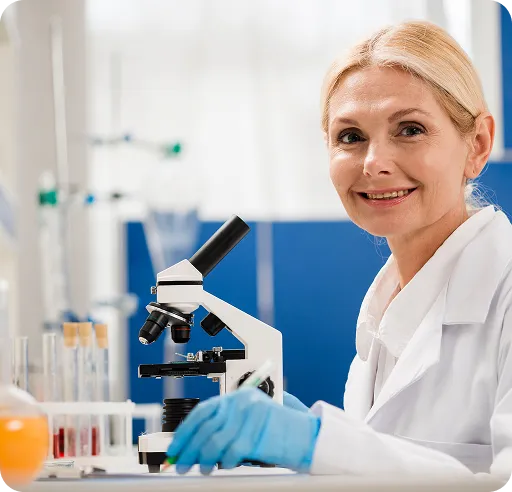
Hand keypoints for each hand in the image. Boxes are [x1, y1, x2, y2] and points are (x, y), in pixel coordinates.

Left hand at [166, 388, 320, 474]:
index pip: (202, 412)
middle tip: (180, 463)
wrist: (305, 435)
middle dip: (189, 448)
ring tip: (203, 469)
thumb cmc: (276, 431)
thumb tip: (194, 444)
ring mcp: (249, 415)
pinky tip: (223, 466)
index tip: (175, 447)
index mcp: (237, 397)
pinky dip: (225, 462)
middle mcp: (241, 402)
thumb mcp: (247, 422)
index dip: (185, 431)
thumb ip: (224, 426)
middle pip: (205, 427)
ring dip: (204, 459)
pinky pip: (232, 451)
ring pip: (215, 441)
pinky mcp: (257, 431)